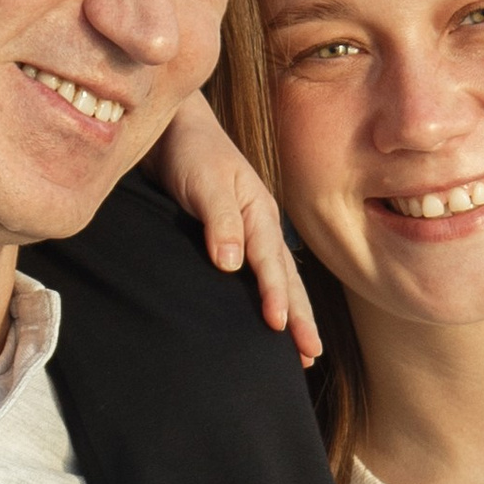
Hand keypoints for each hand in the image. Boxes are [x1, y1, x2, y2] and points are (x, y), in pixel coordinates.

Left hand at [152, 96, 322, 362]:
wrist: (172, 128)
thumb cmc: (189, 150)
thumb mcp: (203, 181)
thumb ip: (218, 220)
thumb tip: (231, 263)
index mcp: (259, 212)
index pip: (271, 263)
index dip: (275, 295)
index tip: (278, 327)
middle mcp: (260, 226)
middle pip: (287, 278)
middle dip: (300, 317)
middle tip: (310, 355)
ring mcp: (249, 234)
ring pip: (279, 280)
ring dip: (293, 314)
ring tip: (303, 352)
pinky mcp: (230, 239)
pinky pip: (259, 276)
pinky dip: (272, 299)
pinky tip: (271, 321)